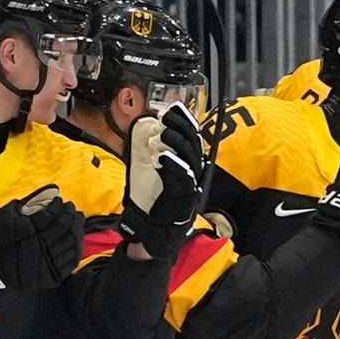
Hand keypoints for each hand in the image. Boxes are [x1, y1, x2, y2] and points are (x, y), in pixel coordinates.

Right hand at [0, 185, 85, 296]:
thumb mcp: (7, 216)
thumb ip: (28, 205)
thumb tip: (49, 194)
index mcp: (30, 230)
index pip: (53, 215)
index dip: (60, 207)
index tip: (61, 201)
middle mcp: (41, 247)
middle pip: (66, 229)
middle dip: (71, 216)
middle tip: (71, 209)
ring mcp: (48, 263)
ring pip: (72, 244)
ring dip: (77, 231)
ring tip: (76, 222)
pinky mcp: (51, 276)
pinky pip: (71, 262)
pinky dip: (76, 249)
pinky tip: (76, 240)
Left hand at [121, 103, 204, 258]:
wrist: (154, 231)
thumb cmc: (153, 201)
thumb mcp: (152, 171)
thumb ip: (153, 152)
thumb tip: (145, 130)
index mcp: (188, 163)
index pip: (191, 136)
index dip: (185, 120)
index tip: (174, 107)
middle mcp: (194, 172)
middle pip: (194, 143)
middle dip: (181, 126)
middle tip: (167, 116)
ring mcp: (191, 184)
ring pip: (190, 158)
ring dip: (177, 143)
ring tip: (164, 133)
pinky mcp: (185, 197)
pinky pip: (183, 178)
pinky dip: (174, 166)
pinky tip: (162, 157)